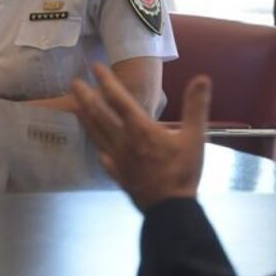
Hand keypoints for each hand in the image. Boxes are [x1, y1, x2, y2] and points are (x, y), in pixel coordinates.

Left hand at [72, 63, 210, 210]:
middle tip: (74, 83)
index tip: (95, 67)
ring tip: (75, 107)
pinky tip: (98, 151)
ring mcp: (118, 159)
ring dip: (85, 118)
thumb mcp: (195, 136)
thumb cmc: (182, 171)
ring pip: (97, 134)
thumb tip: (202, 78)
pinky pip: (104, 159)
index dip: (106, 82)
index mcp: (140, 128)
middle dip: (86, 97)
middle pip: (100, 115)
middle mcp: (123, 140)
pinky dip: (99, 150)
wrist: (170, 208)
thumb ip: (196, 106)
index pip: (119, 99)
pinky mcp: (119, 175)